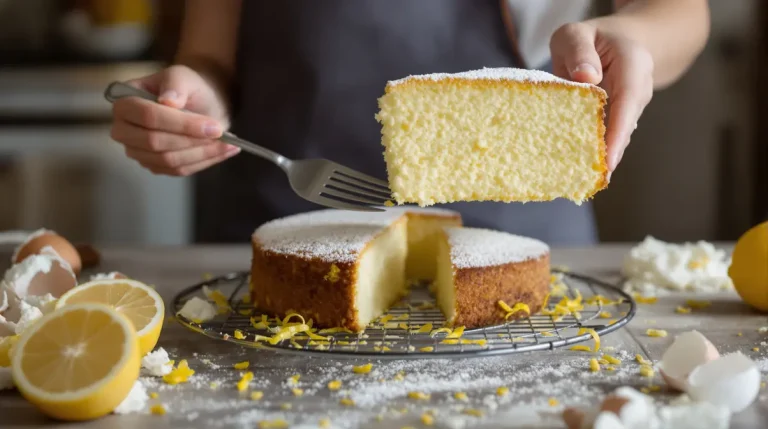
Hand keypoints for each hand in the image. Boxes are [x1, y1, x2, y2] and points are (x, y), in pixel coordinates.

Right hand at [109, 65, 239, 175]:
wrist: (200, 101)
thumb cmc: (188, 86)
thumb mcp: (183, 76)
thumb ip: (175, 85)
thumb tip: (168, 101)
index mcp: (125, 103)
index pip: (148, 117)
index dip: (181, 124)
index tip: (213, 126)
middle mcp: (124, 130)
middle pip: (155, 142)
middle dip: (192, 140)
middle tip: (221, 134)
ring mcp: (137, 151)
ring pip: (168, 160)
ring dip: (201, 154)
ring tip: (227, 144)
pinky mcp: (154, 165)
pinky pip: (178, 170)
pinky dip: (203, 162)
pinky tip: (222, 152)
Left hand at [550, 21, 653, 177]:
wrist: (621, 41)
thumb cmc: (592, 39)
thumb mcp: (576, 33)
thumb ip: (578, 50)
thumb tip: (587, 78)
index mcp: (632, 64)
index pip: (628, 101)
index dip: (618, 132)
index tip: (608, 160)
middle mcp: (638, 89)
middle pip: (625, 125)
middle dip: (609, 153)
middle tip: (590, 180)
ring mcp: (633, 106)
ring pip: (619, 135)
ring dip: (602, 155)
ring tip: (582, 180)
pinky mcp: (622, 118)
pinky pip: (610, 136)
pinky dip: (596, 151)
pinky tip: (579, 170)